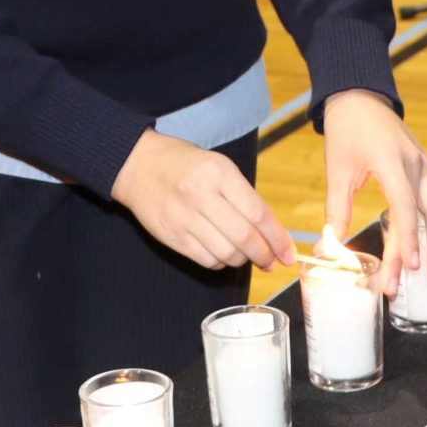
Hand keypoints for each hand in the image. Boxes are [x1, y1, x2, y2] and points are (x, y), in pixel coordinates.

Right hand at [112, 130, 293, 272]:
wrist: (137, 165)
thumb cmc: (184, 164)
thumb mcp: (219, 166)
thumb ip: (244, 196)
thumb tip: (272, 233)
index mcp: (219, 173)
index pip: (258, 214)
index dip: (278, 238)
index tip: (289, 253)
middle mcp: (201, 195)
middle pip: (245, 237)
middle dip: (265, 255)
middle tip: (273, 261)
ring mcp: (184, 218)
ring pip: (226, 253)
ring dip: (244, 260)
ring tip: (248, 257)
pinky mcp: (171, 236)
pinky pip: (206, 260)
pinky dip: (222, 263)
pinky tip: (225, 255)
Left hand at [321, 89, 426, 297]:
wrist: (359, 98)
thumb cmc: (346, 133)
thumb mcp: (337, 172)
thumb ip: (336, 211)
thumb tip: (329, 248)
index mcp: (388, 162)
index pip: (403, 206)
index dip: (407, 237)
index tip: (407, 265)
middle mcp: (413, 163)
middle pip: (425, 212)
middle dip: (425, 248)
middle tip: (423, 278)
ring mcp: (424, 162)